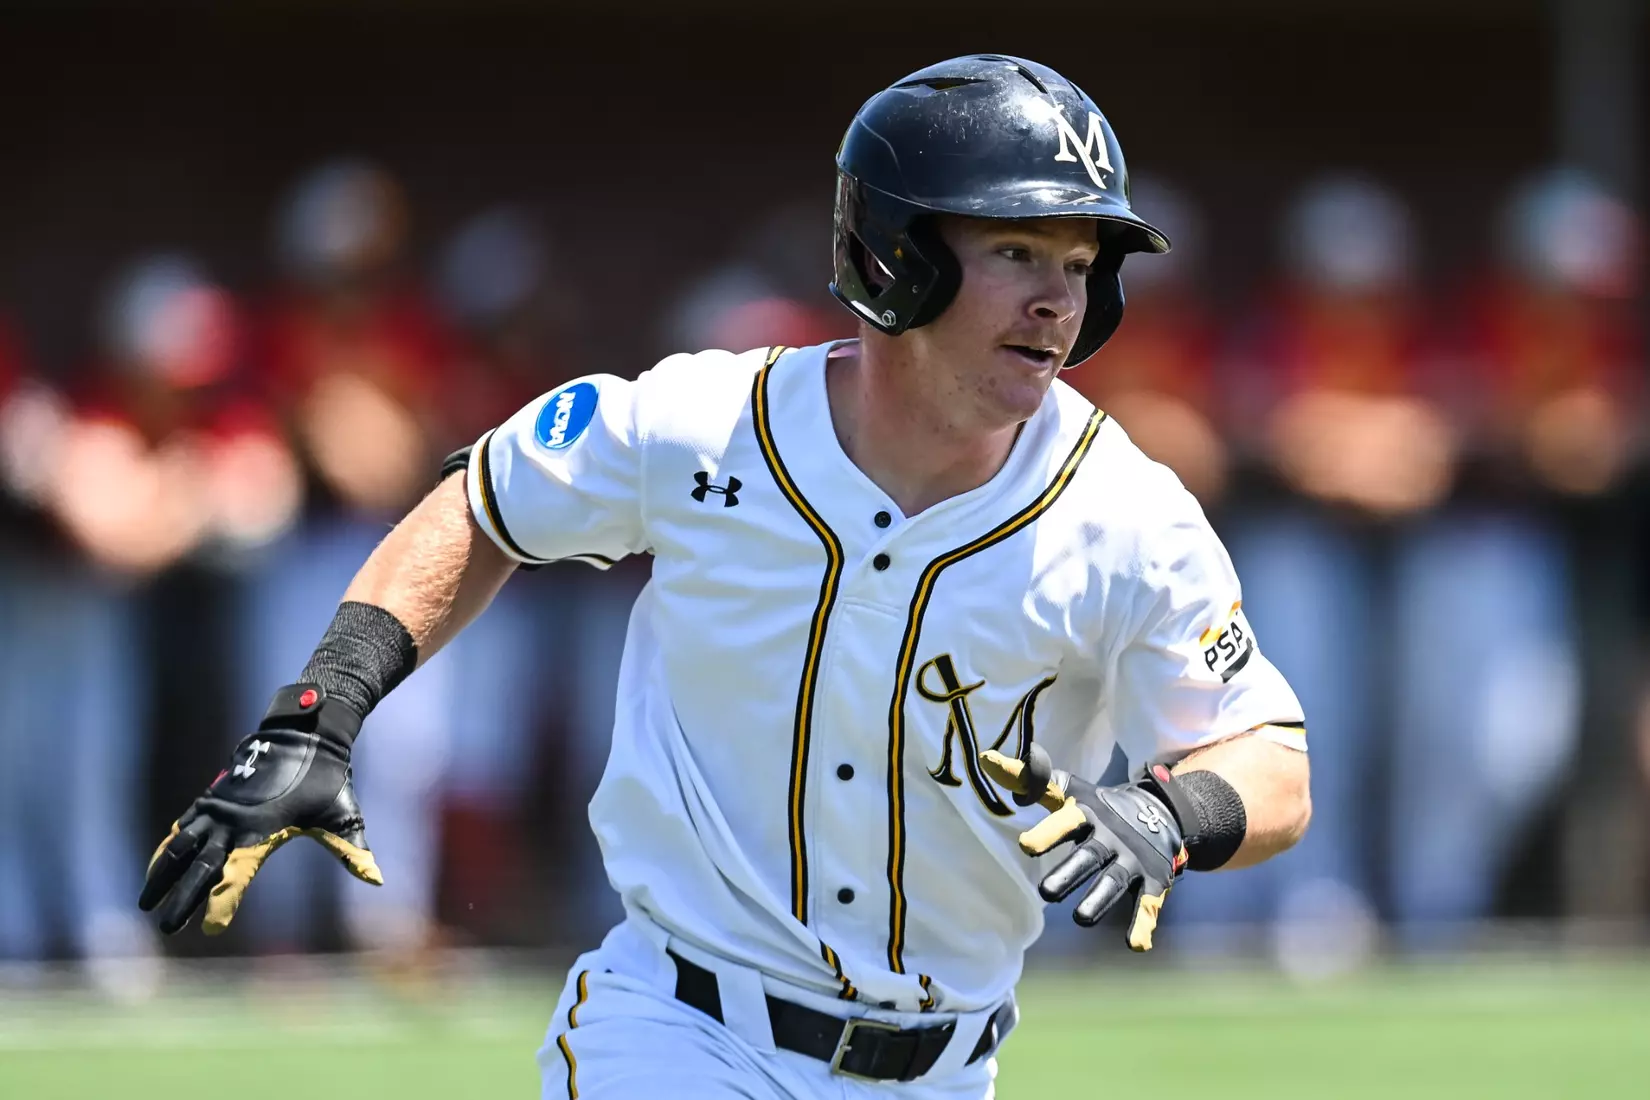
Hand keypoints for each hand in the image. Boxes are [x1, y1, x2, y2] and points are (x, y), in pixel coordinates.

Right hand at [139, 684, 381, 934]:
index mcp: (262, 830)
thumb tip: (376, 879)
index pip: (236, 874)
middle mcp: (233, 820)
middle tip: (166, 930)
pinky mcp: (213, 797)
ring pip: (181, 845)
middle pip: (200, 867)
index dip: (223, 901)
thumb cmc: (327, 780)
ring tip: (145, 902)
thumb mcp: (342, 815)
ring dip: (162, 874)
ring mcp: (219, 807)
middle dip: (182, 899)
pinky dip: (169, 847)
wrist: (305, 733)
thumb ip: (351, 850)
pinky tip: (158, 866)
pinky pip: (184, 826)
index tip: (212, 928)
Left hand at [980, 745, 1186, 950]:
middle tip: (1046, 893)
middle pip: (1087, 857)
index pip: (1065, 821)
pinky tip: (1136, 945)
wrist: (1159, 812)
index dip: (1047, 833)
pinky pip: (1148, 904)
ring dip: (1099, 900)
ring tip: (1081, 918)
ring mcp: (1132, 860)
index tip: (1025, 846)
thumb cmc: (1095, 808)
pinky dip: (1144, 924)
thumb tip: (986, 761)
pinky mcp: (1153, 881)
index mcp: (1086, 815)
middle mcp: (1109, 838)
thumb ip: (1030, 782)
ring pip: (1113, 882)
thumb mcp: (1067, 792)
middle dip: (1069, 874)